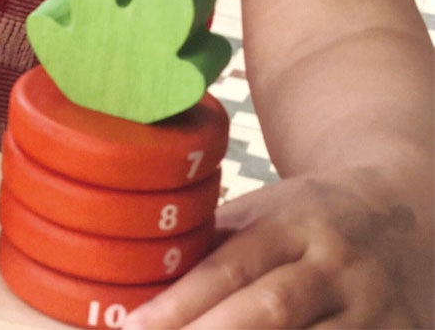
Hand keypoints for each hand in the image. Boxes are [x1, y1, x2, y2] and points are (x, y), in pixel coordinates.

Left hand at [125, 172, 428, 327]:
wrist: (397, 211)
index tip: (133, 328)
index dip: (178, 305)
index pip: (227, 268)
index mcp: (291, 223)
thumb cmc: (305, 220)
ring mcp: (374, 306)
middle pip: (268, 311)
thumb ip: (210, 249)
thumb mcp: (260, 214)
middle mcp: (336, 264)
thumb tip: (137, 287)